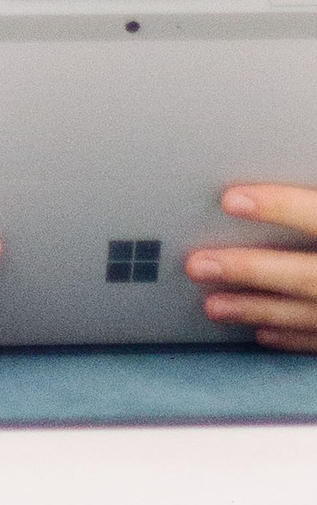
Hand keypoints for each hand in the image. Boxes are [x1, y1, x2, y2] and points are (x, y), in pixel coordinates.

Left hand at [189, 186, 316, 346]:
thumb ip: (312, 203)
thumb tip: (283, 169)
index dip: (278, 207)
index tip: (230, 200)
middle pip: (304, 276)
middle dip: (250, 270)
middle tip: (198, 265)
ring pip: (308, 315)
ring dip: (257, 309)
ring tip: (212, 306)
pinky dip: (290, 335)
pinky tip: (261, 331)